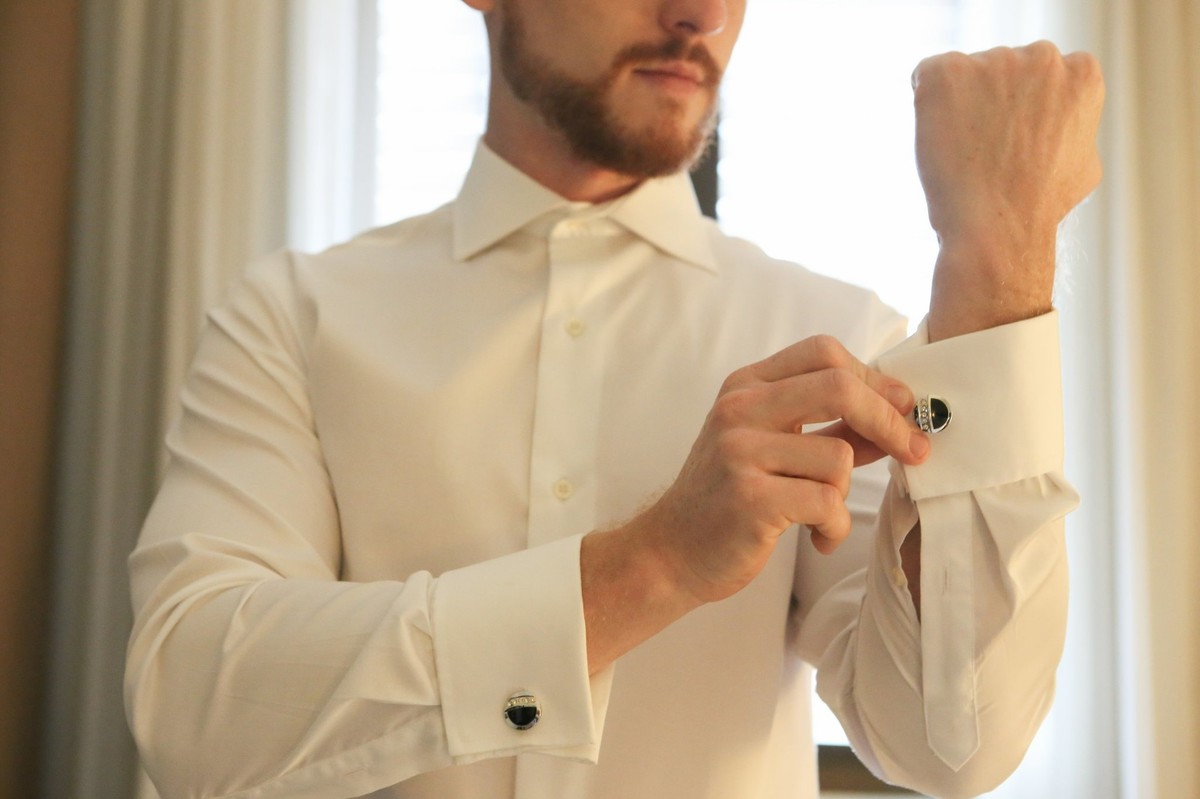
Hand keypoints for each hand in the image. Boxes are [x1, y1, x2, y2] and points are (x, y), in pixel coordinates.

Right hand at [638, 336, 929, 604]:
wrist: (671, 552)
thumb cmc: (728, 498)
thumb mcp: (772, 447)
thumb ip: (829, 427)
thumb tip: (899, 415)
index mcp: (746, 386)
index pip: (824, 353)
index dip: (874, 377)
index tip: (902, 408)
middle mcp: (739, 410)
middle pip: (840, 386)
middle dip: (889, 420)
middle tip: (913, 450)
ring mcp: (740, 452)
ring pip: (839, 457)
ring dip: (845, 494)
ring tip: (822, 513)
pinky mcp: (750, 499)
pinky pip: (827, 503)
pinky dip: (834, 527)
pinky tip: (818, 538)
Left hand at [911, 41, 1104, 339]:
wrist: (997, 226)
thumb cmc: (1039, 206)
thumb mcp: (1083, 163)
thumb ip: (1075, 127)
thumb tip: (1060, 122)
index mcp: (1081, 72)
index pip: (1045, 72)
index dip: (1024, 109)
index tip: (1016, 140)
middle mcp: (1042, 56)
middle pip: (1005, 67)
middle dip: (994, 100)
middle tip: (988, 149)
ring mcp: (992, 61)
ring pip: (967, 75)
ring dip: (960, 104)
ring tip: (966, 152)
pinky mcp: (945, 73)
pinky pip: (926, 77)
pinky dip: (926, 105)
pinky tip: (939, 139)